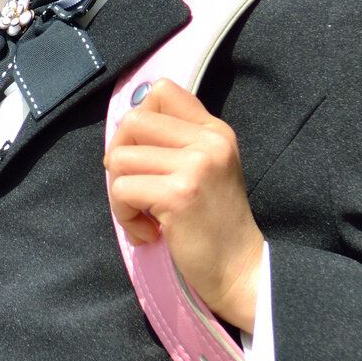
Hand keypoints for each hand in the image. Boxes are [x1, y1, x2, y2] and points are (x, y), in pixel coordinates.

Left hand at [102, 77, 265, 332]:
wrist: (241, 270)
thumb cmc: (215, 223)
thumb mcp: (207, 168)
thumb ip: (178, 141)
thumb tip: (127, 122)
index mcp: (215, 131)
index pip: (162, 90)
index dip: (139, 120)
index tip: (144, 154)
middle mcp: (208, 141)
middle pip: (133, 121)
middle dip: (120, 155)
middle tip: (134, 188)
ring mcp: (194, 166)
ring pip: (120, 158)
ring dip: (120, 194)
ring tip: (143, 216)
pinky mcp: (178, 195)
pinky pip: (122, 190)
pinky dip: (125, 215)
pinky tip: (147, 232)